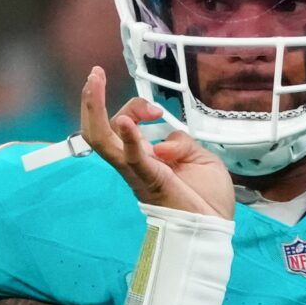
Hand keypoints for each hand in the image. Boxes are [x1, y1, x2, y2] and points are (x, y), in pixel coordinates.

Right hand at [80, 66, 234, 218]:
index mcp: (144, 157)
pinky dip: (129, 139)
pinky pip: (134, 160)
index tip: (156, 109)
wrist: (213, 229)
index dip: (136, 108)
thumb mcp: (201, 159)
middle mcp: (133, 163)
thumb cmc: (206, 200)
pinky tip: (126, 121)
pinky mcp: (151, 182)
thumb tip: (165, 141)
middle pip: (103, 130)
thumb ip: (182, 143)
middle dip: (93, 101)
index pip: (125, 124)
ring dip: (95, 109)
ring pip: (103, 141)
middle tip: (94, 75)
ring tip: (92, 82)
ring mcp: (138, 172)